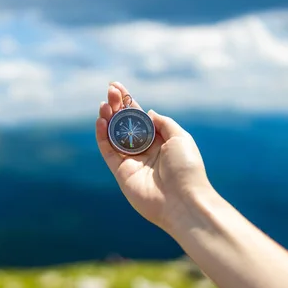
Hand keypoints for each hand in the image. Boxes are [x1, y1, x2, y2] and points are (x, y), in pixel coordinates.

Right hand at [95, 82, 214, 233]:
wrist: (182, 200)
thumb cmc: (186, 168)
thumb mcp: (180, 137)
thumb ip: (163, 123)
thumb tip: (147, 112)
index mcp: (161, 141)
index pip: (140, 118)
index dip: (128, 102)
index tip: (118, 87)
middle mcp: (145, 151)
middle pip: (125, 124)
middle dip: (117, 107)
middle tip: (110, 91)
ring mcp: (132, 162)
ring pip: (114, 136)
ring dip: (107, 119)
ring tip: (103, 104)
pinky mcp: (121, 173)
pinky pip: (108, 152)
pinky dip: (102, 137)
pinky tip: (100, 121)